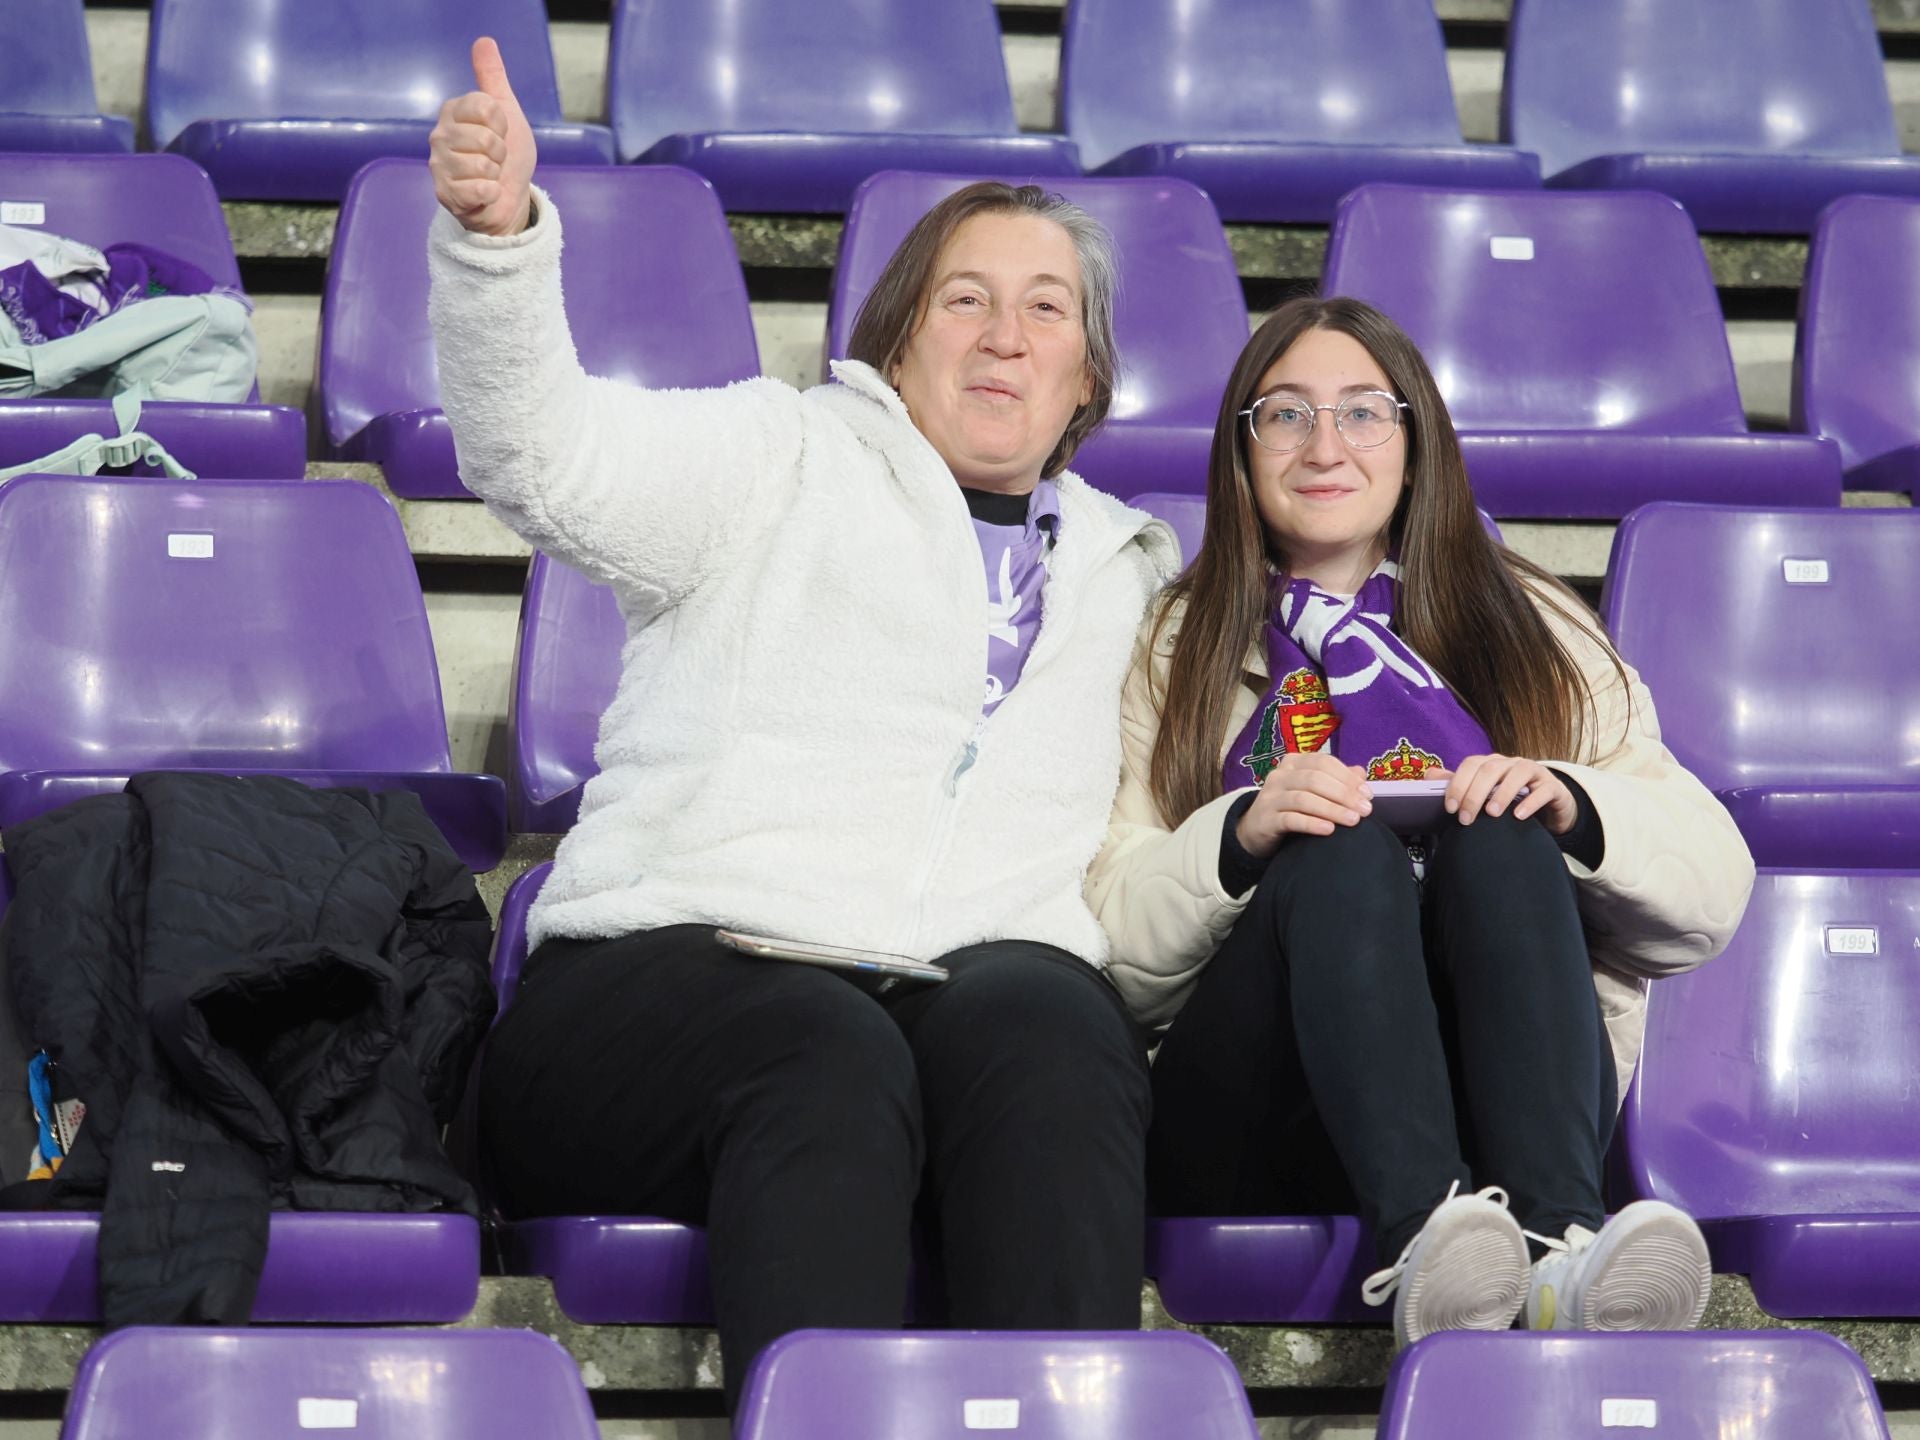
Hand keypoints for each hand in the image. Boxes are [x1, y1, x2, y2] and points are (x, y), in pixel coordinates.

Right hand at [429, 36, 536, 235]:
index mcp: (453, 111)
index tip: (500, 133)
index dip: (502, 124)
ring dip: (496, 174)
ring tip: (488, 176)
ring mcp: (439, 165)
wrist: (509, 198)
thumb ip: (493, 78)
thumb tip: (484, 41)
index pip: (485, 107)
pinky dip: (491, 194)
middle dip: (500, 153)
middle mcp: (440, 136)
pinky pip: (480, 189)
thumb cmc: (506, 155)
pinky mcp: (444, 194)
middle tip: (495, 159)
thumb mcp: (506, 111)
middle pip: (486, 138)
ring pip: (483, 165)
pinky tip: (484, 194)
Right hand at [1234, 751, 1371, 859]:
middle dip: (1344, 794)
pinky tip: (1328, 830)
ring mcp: (1270, 797)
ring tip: (1352, 820)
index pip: (1323, 762)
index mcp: (1293, 763)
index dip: (1347, 777)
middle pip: (1315, 779)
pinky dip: (1311, 823)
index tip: (1367, 794)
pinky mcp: (1265, 819)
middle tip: (1365, 810)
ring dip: (1332, 809)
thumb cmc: (1289, 807)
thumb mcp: (1311, 790)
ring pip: (1303, 798)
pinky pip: (1290, 819)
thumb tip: (1360, 773)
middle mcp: (1279, 776)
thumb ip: (1335, 779)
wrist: (1255, 829)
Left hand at [1439, 754, 1576, 833]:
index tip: (1449, 808)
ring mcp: (1534, 772)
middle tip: (1466, 819)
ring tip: (1492, 814)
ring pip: (1517, 774)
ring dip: (1502, 793)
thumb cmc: (1512, 798)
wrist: (1550, 806)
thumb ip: (1459, 784)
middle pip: (1490, 769)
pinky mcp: (1553, 787)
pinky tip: (1519, 816)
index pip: (1471, 764)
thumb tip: (1429, 774)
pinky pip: (1543, 790)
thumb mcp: (1484, 792)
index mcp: (1492, 764)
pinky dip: (1530, 802)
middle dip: (1474, 794)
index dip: (1458, 784)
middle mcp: (1511, 763)